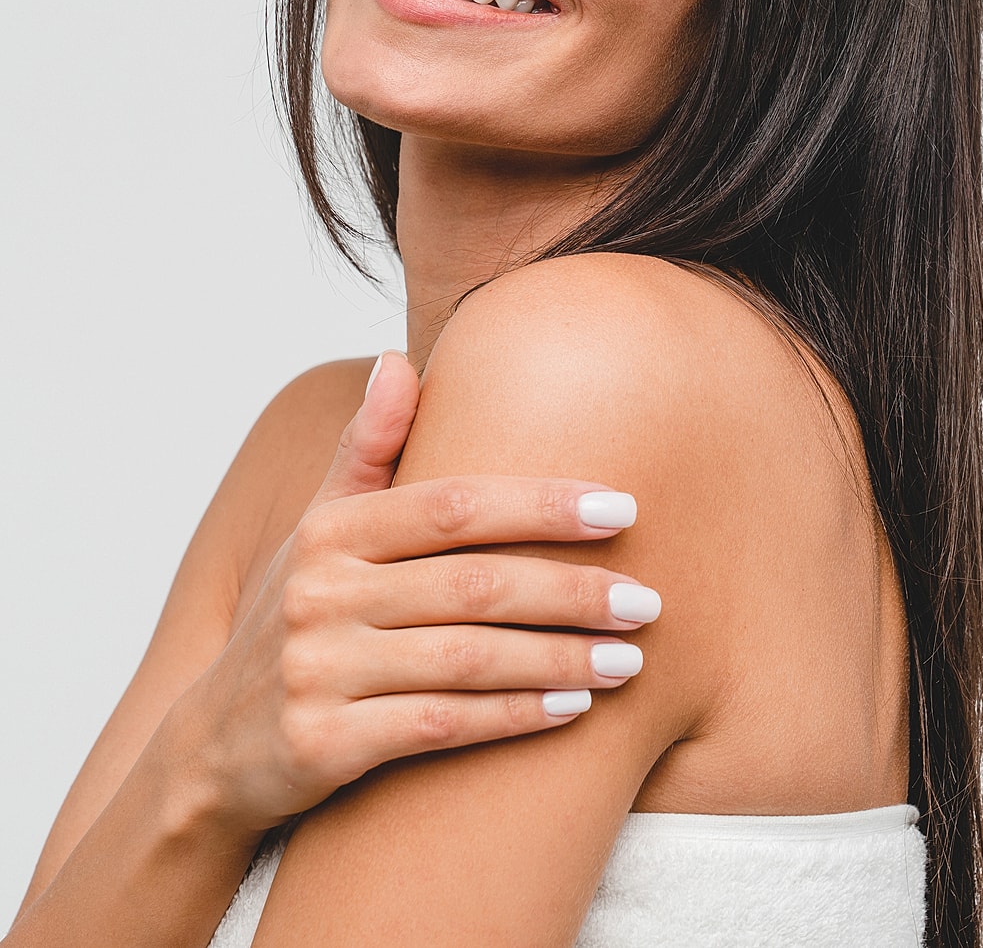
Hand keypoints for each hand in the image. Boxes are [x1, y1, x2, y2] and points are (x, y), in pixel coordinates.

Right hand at [175, 352, 660, 832]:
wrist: (213, 746)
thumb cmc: (296, 617)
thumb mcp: (319, 529)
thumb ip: (368, 449)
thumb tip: (400, 358)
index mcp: (331, 531)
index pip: (455, 505)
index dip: (543, 504)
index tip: (623, 508)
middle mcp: (320, 592)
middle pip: (474, 584)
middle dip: (572, 592)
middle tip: (648, 600)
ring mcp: (317, 670)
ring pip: (467, 660)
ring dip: (560, 660)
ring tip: (630, 661)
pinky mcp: (322, 745)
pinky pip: (440, 727)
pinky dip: (513, 717)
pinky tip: (572, 711)